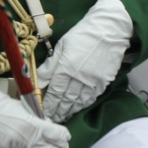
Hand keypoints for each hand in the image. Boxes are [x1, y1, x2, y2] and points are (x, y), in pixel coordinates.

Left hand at [37, 0, 132, 122]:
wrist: (109, 29)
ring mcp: (93, 80)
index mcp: (66, 67)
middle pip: (66, 99)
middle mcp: (79, 77)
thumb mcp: (62, 45)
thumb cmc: (84, 34)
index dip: (49, 103)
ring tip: (63, 116)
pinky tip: (79, 107)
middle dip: (58, 110)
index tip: (44, 111)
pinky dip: (84, 104)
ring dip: (70, 110)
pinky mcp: (104, 80)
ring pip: (79, 101)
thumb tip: (38, 80)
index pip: (54, 91)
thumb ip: (50, 65)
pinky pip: (92, 97)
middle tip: (52, 118)